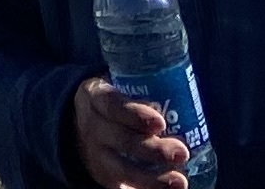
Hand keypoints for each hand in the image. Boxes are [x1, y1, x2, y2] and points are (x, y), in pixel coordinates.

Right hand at [62, 79, 195, 188]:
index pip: (112, 105)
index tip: (160, 122)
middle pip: (120, 140)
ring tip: (180, 182)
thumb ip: (142, 87)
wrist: (79, 123)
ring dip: (152, 179)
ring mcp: (96, 155)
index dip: (135, 115)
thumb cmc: (114, 101)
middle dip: (152, 150)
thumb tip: (186, 89)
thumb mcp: (116, 85)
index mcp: (95, 97)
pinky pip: (122, 187)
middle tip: (181, 153)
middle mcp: (92, 128)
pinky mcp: (103, 176)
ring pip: (121, 169)